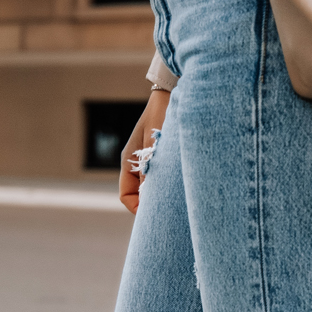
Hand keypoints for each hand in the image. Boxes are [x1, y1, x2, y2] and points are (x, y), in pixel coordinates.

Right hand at [119, 89, 170, 213]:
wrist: (173, 94)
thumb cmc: (163, 115)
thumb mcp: (156, 144)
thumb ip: (153, 168)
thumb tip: (153, 196)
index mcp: (129, 162)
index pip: (126, 196)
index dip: (138, 210)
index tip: (155, 216)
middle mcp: (137, 164)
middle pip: (139, 196)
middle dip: (152, 206)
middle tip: (170, 216)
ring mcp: (148, 161)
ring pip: (151, 189)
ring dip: (162, 196)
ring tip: (180, 202)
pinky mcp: (161, 158)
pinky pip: (162, 179)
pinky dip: (170, 186)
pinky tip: (184, 187)